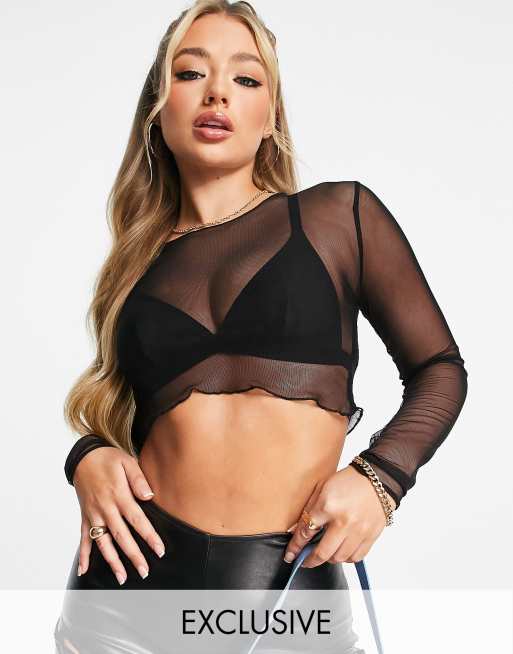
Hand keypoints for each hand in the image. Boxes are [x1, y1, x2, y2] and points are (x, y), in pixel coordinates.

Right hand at [73, 447, 165, 584]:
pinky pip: (83, 539)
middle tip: (145, 571)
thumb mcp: (127, 462)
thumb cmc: (109, 459)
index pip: (137, 520)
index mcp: (119, 495)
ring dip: (112, 561)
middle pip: (121, 536)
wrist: (83, 457)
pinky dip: (83, 555)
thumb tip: (149, 496)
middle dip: (134, 555)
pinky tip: (85, 571)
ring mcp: (93, 514)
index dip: (149, 536)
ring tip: (122, 578)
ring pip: (103, 542)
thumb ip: (138, 480)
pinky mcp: (85, 516)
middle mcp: (105, 508)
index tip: (159, 550)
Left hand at [283, 465, 392, 567]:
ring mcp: (359, 531)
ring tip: (325, 552)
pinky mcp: (371, 536)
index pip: (307, 532)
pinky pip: (356, 557)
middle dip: (311, 560)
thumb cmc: (348, 481)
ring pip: (339, 558)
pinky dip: (346, 558)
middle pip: (323, 553)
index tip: (290, 555)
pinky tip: (342, 550)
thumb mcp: (322, 488)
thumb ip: (309, 509)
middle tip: (305, 561)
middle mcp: (344, 522)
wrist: (377, 479)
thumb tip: (296, 530)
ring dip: (329, 559)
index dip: (296, 547)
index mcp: (328, 506)